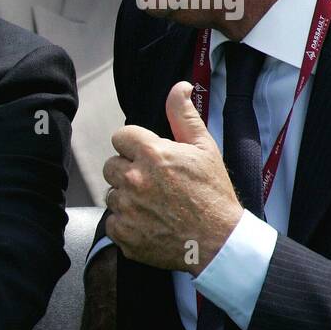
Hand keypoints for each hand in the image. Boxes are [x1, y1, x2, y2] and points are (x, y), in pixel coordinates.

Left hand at [103, 82, 243, 274]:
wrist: (219, 242)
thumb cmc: (214, 194)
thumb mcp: (205, 149)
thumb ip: (184, 116)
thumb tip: (179, 87)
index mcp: (152, 154)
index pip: (120, 137)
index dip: (134, 146)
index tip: (148, 156)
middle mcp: (133, 179)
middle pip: (110, 165)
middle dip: (128, 170)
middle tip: (154, 183)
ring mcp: (126, 208)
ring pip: (111, 194)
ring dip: (127, 197)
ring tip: (155, 204)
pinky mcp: (123, 233)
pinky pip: (112, 222)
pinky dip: (127, 223)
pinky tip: (150, 223)